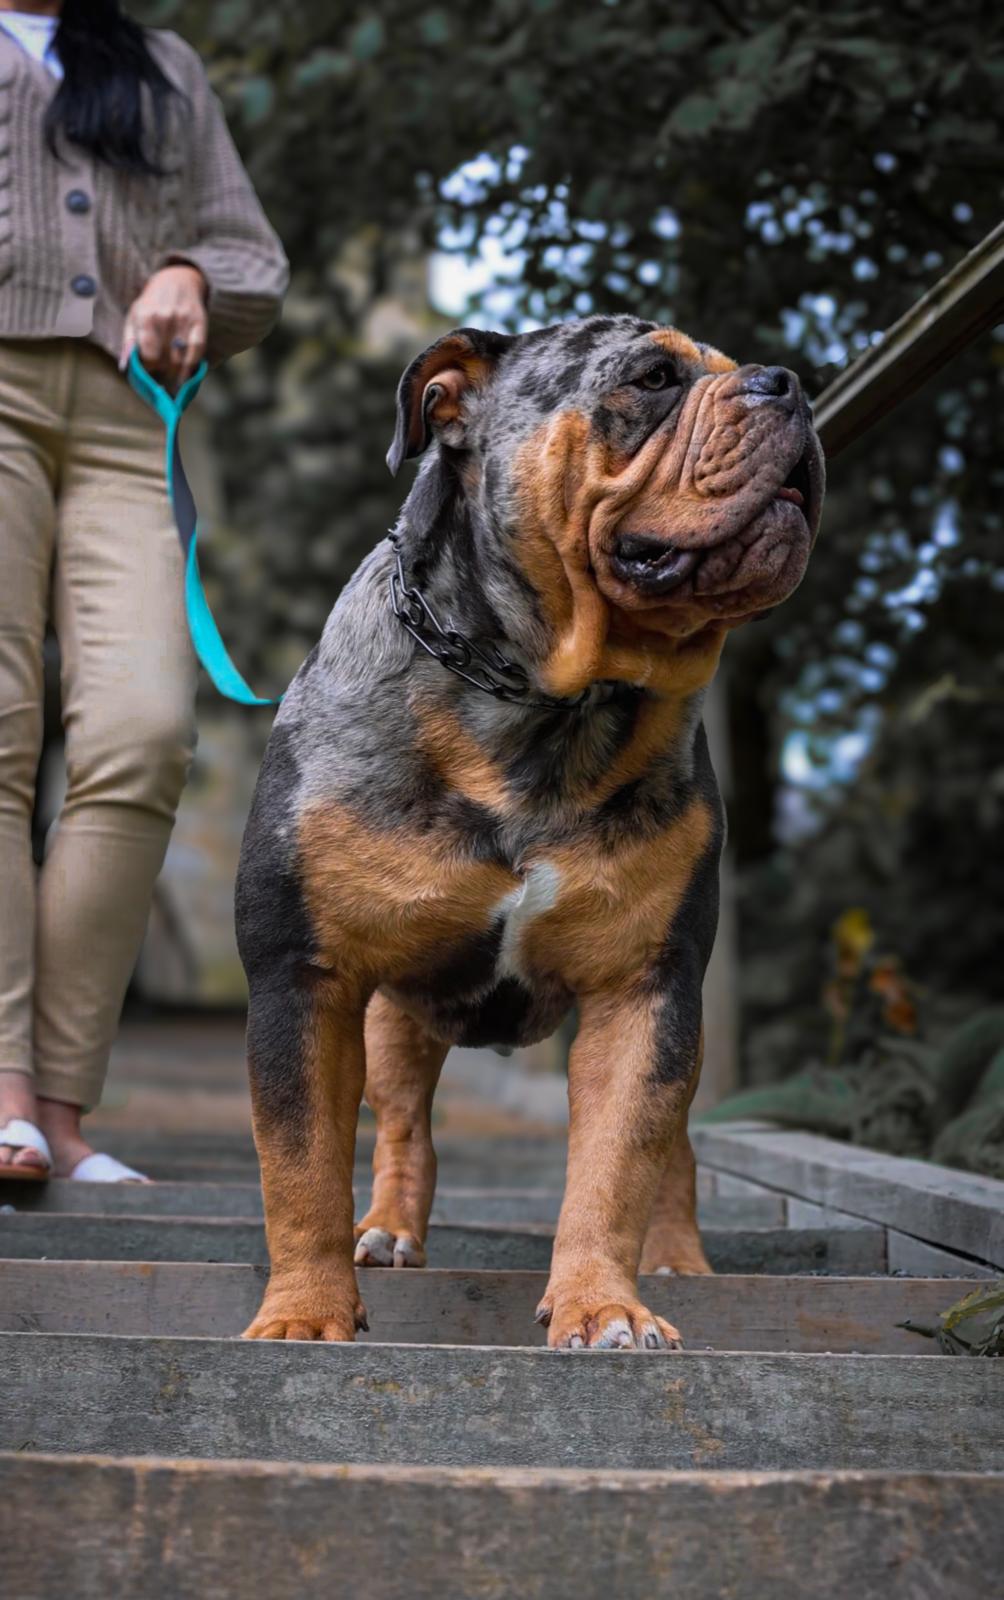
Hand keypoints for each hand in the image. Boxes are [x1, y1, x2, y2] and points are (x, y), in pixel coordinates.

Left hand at [119, 264, 208, 387]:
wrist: (176, 280)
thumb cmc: (151, 304)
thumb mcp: (134, 317)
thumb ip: (129, 342)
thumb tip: (127, 366)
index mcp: (145, 317)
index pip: (148, 355)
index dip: (149, 366)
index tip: (150, 367)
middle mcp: (165, 318)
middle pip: (165, 359)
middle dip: (163, 368)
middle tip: (162, 368)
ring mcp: (183, 320)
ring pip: (180, 358)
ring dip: (176, 370)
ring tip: (173, 371)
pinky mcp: (199, 322)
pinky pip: (197, 350)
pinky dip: (192, 364)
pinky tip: (187, 371)